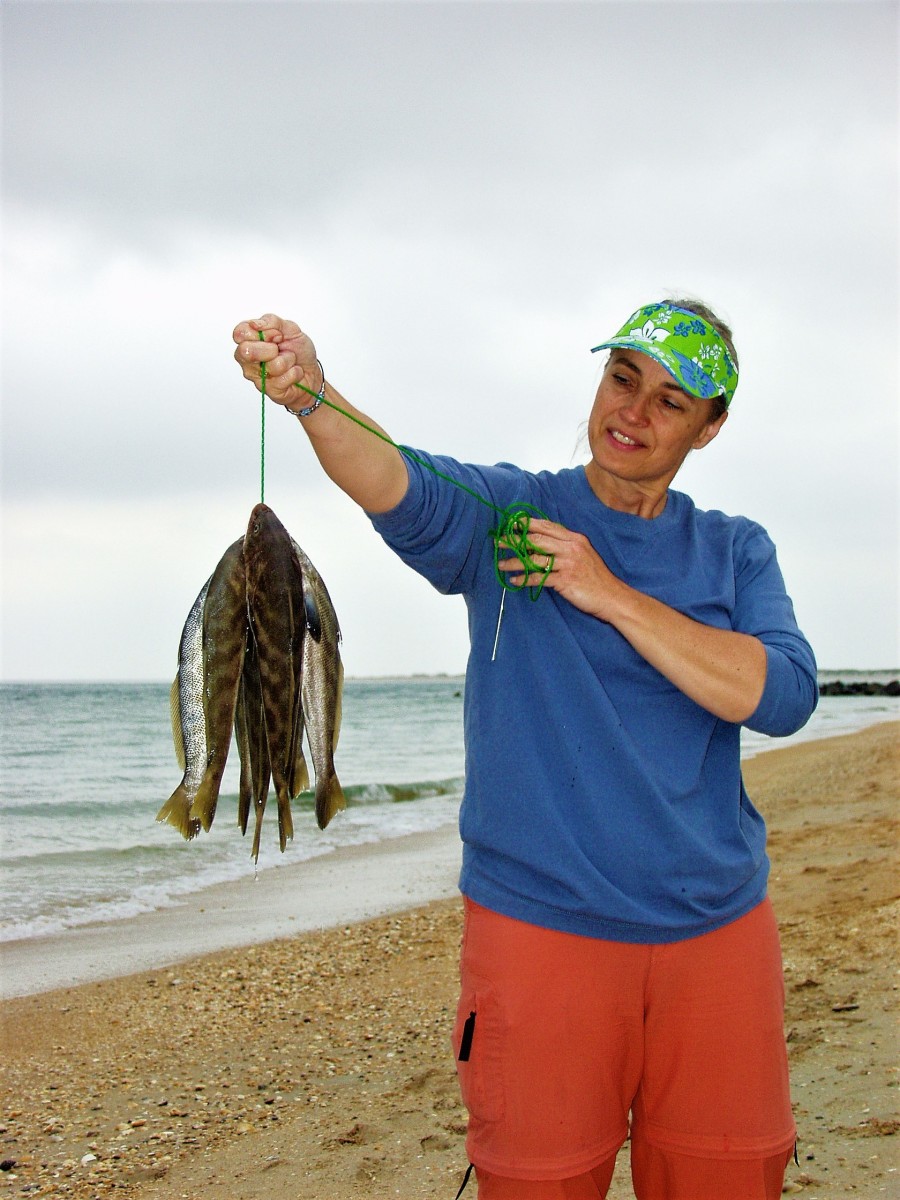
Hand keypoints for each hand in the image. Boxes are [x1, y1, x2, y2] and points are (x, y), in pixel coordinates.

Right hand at [232, 315, 324, 408]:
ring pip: (272, 365)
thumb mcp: (290, 329)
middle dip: (271, 349)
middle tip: (279, 349)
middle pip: (246, 351)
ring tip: (290, 362)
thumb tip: (254, 324)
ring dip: (289, 360)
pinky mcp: (268, 390)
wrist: (312, 372)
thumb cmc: (298, 351)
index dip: (260, 332)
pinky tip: (293, 373)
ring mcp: (256, 376)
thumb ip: (272, 321)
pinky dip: (295, 373)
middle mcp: (248, 359)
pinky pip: (283, 378)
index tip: (275, 334)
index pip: (240, 332)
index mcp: (250, 340)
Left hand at [498, 518, 624, 620]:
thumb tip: (541, 544)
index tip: (511, 524)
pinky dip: (524, 579)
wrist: (612, 597)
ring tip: (501, 565)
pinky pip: (539, 577)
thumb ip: (565, 547)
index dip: (527, 524)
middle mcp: (571, 547)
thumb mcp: (583, 555)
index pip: (547, 526)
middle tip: (498, 542)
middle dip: (514, 540)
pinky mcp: (565, 580)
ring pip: (534, 558)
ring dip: (515, 562)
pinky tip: (514, 581)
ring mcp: (568, 563)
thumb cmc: (596, 578)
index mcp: (575, 539)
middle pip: (537, 539)